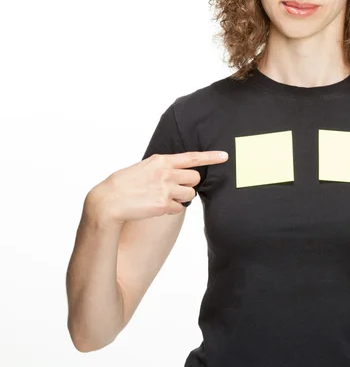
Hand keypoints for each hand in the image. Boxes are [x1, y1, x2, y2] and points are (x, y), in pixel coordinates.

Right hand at [87, 151, 228, 224]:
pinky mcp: (164, 204)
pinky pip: (179, 208)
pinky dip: (171, 209)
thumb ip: (161, 167)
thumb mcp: (143, 167)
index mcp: (161, 160)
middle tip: (175, 188)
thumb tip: (176, 171)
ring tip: (162, 198)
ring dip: (180, 198)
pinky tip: (155, 207)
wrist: (108, 201)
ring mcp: (166, 188)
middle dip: (189, 184)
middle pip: (195, 178)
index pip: (191, 157)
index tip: (225, 156)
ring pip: (189, 194)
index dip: (210, 157)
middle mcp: (166, 172)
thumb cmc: (122, 184)